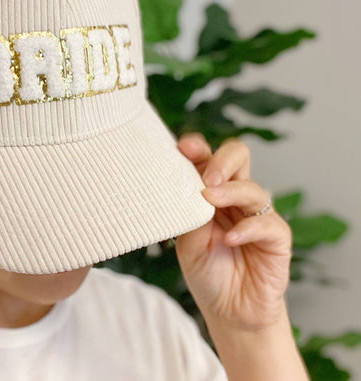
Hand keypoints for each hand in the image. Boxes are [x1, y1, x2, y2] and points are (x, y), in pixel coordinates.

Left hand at [175, 134, 292, 330]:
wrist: (229, 311)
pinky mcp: (277, 236)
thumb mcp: (188, 243)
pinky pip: (266, 223)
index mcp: (210, 191)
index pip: (207, 158)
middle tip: (206, 176)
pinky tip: (230, 239)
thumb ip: (190, 215)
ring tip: (210, 199)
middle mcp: (235, 197)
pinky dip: (247, 229)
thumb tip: (187, 189)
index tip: (182, 148)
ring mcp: (257, 214)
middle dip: (222, 159)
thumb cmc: (207, 271)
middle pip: (238, 156)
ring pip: (252, 188)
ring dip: (231, 191)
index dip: (197, 149)